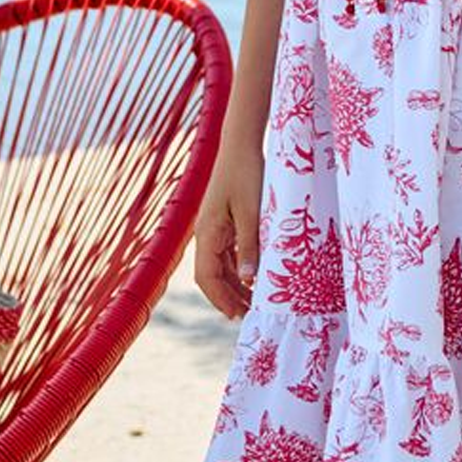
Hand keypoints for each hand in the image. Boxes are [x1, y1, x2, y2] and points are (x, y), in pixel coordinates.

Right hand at [192, 133, 264, 319]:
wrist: (241, 144)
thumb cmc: (245, 174)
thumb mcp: (252, 212)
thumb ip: (250, 246)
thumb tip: (248, 280)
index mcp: (206, 234)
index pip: (207, 278)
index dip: (221, 300)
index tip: (238, 317)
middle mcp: (206, 234)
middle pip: (212, 276)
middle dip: (229, 297)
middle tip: (250, 316)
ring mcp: (214, 228)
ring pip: (220, 266)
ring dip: (235, 285)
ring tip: (255, 302)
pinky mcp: (224, 221)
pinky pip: (228, 253)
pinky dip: (239, 268)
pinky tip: (255, 276)